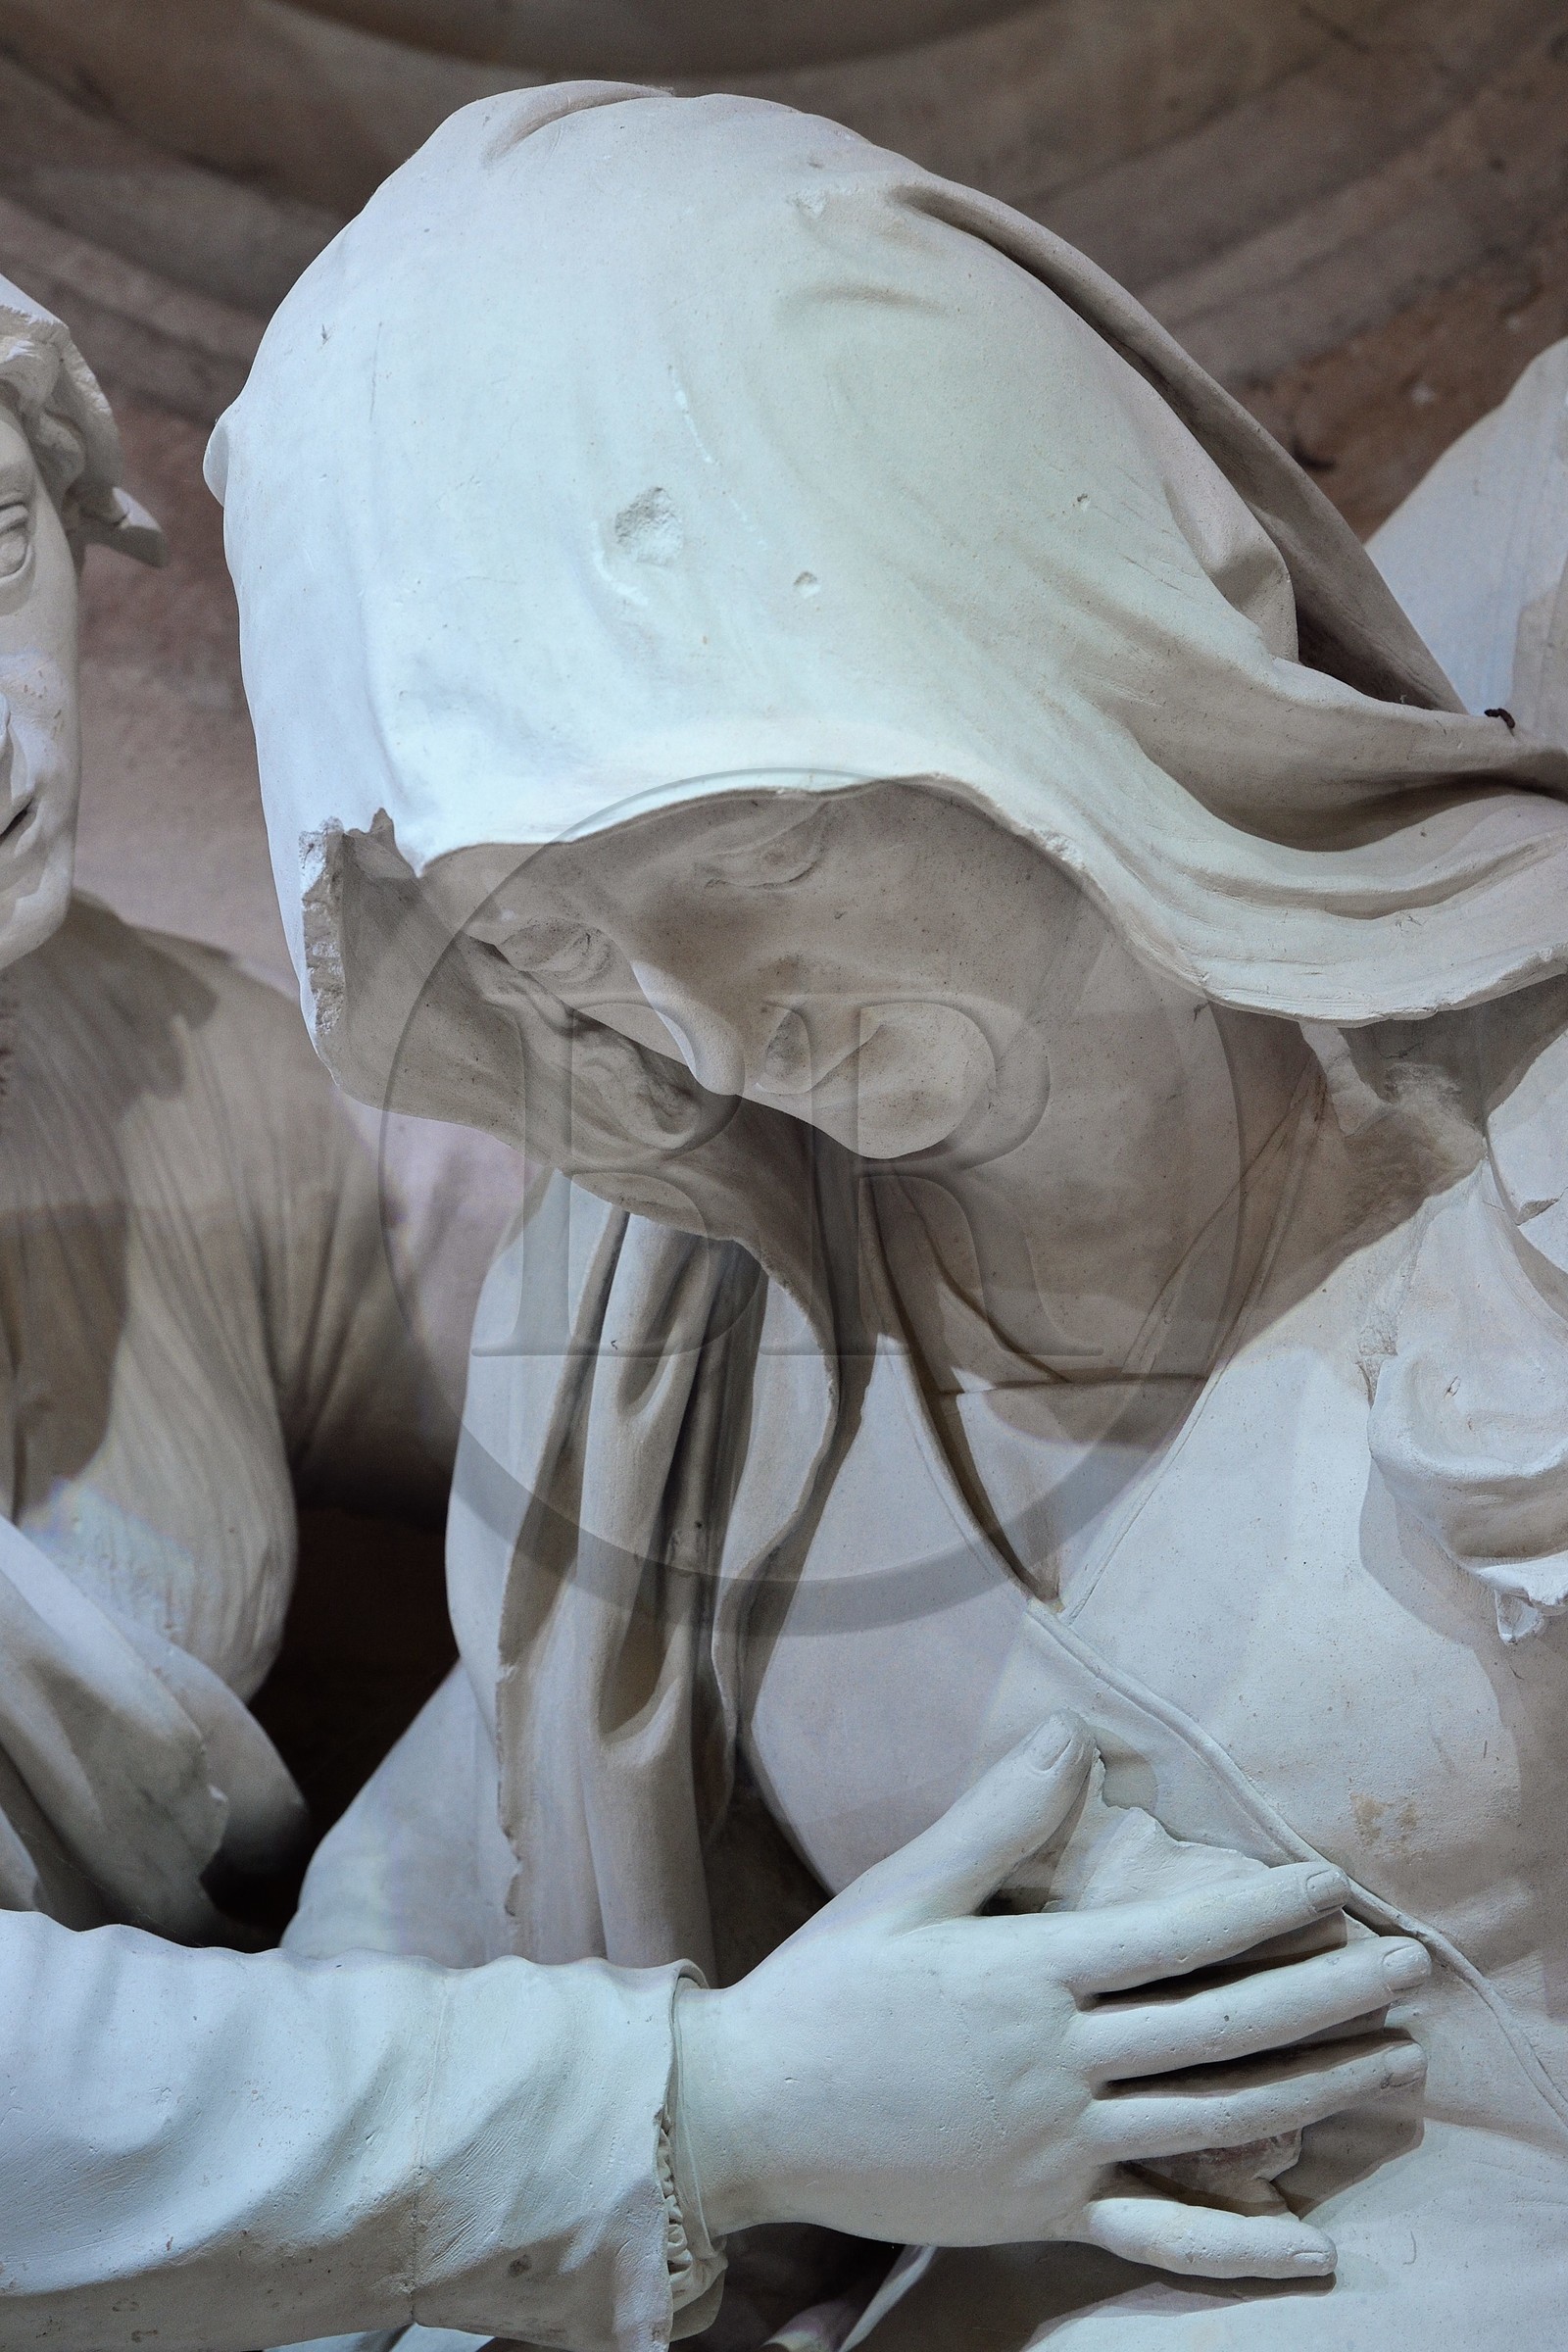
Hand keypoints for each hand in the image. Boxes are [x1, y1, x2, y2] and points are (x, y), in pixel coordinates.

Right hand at [674, 1717, 1427, 2278]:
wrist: (749, 2114)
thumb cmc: (822, 1989)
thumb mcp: (903, 1889)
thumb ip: (996, 1818)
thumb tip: (1073, 1736)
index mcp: (1030, 1973)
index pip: (1178, 1937)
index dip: (1266, 1910)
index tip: (1335, 1886)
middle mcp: (1061, 2060)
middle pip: (1223, 2027)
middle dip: (1329, 1996)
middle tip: (1410, 1971)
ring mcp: (1059, 2144)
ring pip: (1214, 2119)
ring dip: (1315, 2090)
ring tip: (1391, 2066)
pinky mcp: (1045, 2210)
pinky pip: (1159, 2234)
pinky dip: (1237, 2245)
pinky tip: (1309, 2248)